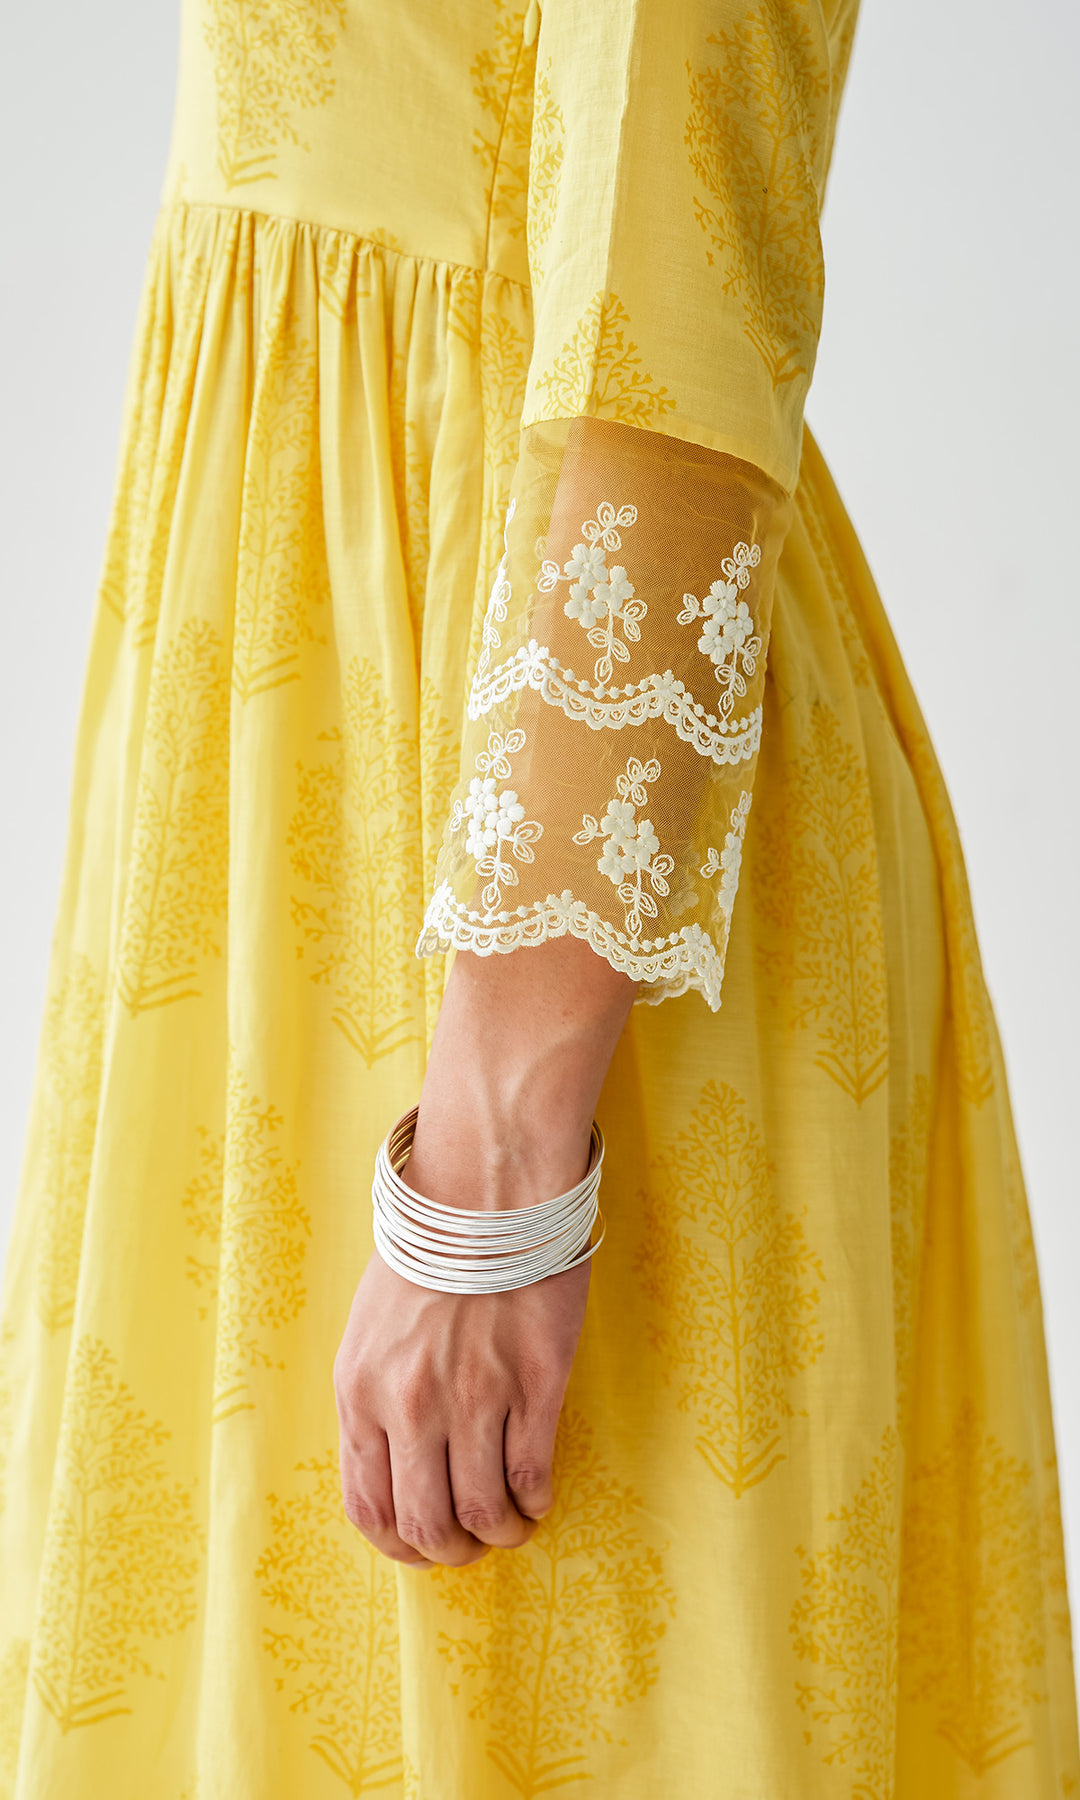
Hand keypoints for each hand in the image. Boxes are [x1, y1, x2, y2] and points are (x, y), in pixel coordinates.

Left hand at [333, 1247, 591, 1568]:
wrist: (487, 1193)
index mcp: (360, 1390)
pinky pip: (532, 1476)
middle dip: (452, 1552)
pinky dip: (535, 1502)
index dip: (401, 1546)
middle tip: (472, 1545)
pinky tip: (538, 1496)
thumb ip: (374, 1400)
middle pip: (427, 1525)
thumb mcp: (370, 1330)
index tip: (425, 1548)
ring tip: (511, 1523)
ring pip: (483, 1511)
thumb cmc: (431, 1254)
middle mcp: (411, 1404)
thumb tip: (395, 1474)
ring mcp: (475, 1397)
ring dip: (500, 1533)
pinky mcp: (534, 1384)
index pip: (369, 1507)